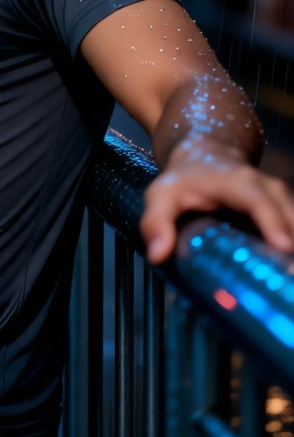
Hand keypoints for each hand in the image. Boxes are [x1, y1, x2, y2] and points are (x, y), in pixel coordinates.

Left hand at [140, 150, 293, 264]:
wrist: (205, 156)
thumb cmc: (183, 180)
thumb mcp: (161, 194)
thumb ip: (156, 221)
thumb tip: (158, 255)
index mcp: (238, 182)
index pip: (259, 200)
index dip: (273, 221)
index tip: (283, 246)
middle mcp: (267, 188)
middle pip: (290, 214)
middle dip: (293, 243)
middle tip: (291, 277)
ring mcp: (281, 200)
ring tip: (291, 279)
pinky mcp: (287, 213)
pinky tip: (290, 271)